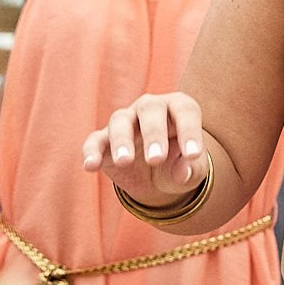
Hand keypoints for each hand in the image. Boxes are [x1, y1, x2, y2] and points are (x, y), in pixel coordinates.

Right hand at [81, 91, 208, 206]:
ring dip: (121, 140)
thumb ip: (192, 169)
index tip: (193, 155)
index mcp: (178, 108)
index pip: (185, 111)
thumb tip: (183, 172)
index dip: (190, 131)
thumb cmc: (179, 163)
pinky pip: (94, 141)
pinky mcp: (103, 140)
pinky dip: (91, 152)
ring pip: (119, 120)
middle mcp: (150, 108)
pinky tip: (90, 166)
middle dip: (153, 133)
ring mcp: (125, 121)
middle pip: (150, 109)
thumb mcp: (192, 170)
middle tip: (156, 159)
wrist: (156, 176)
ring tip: (124, 161)